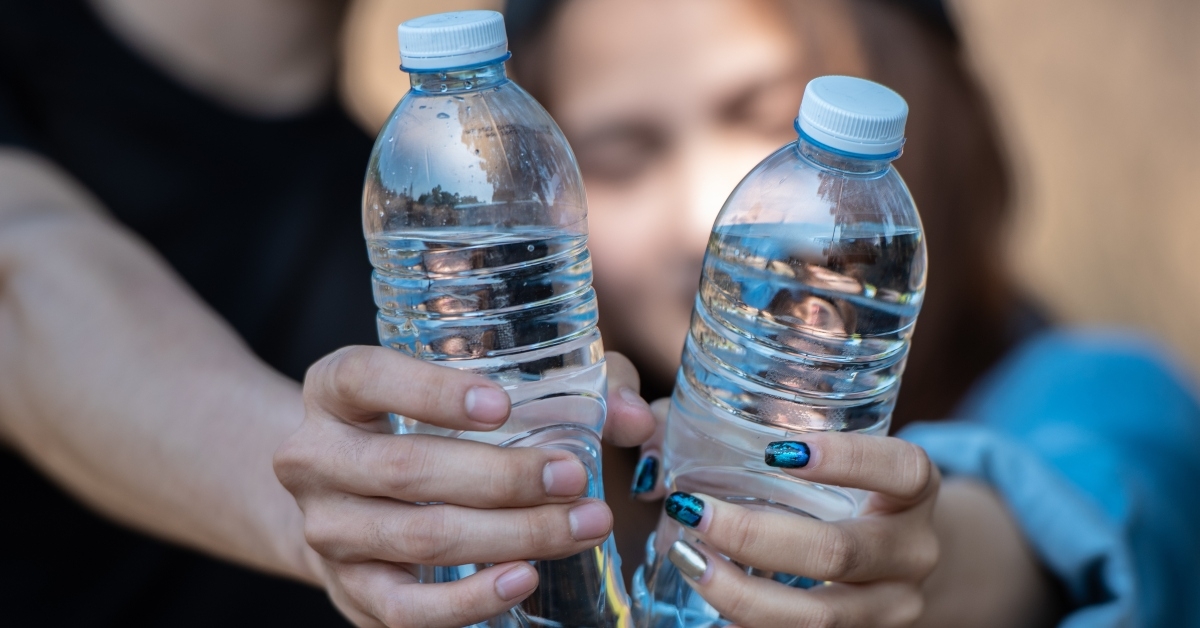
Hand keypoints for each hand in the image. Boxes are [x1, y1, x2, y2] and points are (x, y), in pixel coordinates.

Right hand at [273, 346, 655, 627]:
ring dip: (508, 536)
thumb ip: (563, 387)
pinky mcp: (348, 590)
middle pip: (404, 470)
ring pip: (417, 538)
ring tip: (579, 526)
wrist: (349, 495)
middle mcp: (313, 456)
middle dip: (501, 477)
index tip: (503, 404)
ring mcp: (326, 529)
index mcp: (334, 388)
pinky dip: (468, 600)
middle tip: (573, 476)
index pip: (366, 377)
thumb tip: (635, 417)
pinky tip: (523, 579)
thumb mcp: (473, 386)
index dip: (430, 392)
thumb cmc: (431, 425)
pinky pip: (405, 608)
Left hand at [662, 432, 939, 627]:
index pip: (900, 469)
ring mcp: (892, 607)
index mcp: (912, 488)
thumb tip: (644, 437)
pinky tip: (709, 617)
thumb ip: (731, 430)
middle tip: (692, 513)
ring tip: (687, 562)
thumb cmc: (836, 488)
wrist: (897, 555)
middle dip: (755, 536)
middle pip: (839, 551)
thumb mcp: (815, 454)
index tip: (776, 451)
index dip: (846, 459)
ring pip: (820, 617)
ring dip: (742, 594)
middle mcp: (913, 550)